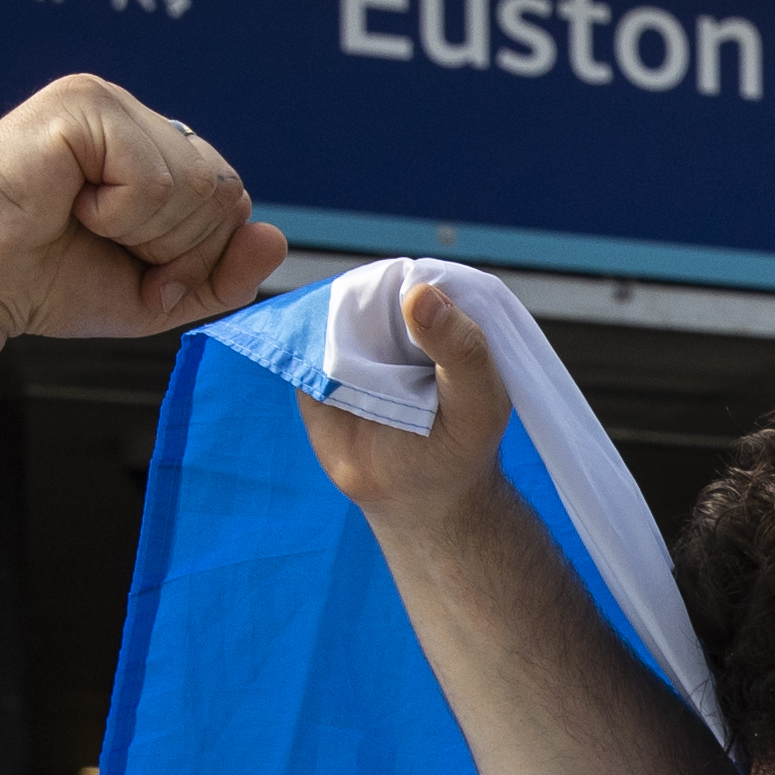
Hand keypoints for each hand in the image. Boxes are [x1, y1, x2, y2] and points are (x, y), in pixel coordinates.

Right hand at [0, 76, 284, 364]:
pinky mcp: (79, 105)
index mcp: (150, 144)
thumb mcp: (160, 293)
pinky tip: (70, 204)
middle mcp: (130, 112)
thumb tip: (275, 238)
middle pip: (224, 191)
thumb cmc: (50, 283)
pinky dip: (120, 214)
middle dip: (176, 247)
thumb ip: (224, 272)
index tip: (132, 266)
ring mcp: (104, 101)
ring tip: (85, 223)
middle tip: (106, 247)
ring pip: (196, 185)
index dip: (194, 255)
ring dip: (146, 233)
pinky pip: (155, 178)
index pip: (230, 200)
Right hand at [297, 277, 523, 544]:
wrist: (416, 497)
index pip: (419, 278)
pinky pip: (296, 340)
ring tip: (359, 378)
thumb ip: (463, 349)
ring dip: (328, 329)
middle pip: (366, 287)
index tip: (411, 336)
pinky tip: (321, 375)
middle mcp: (393, 316)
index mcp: (443, 313)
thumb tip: (418, 293)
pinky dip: (296, 344)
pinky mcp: (313, 361)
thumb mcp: (478, 403)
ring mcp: (351, 337)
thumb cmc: (459, 445)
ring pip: (327, 309)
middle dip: (364, 311)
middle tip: (379, 365)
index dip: (410, 291)